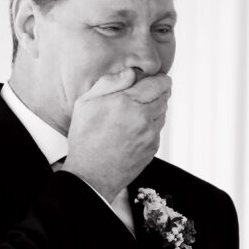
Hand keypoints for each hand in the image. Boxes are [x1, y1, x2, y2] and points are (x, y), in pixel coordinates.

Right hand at [64, 69, 171, 200]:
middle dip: (157, 91)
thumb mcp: (86, 103)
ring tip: (136, 111)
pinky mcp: (153, 148)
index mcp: (128, 102)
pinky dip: (151, 125)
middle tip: (146, 91)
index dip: (158, 78)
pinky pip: (157, 130)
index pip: (158, 83)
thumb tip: (130, 72)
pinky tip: (134, 129)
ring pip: (162, 113)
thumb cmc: (84, 138)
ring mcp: (150, 135)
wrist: (91, 175)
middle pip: (164, 96)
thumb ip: (109, 83)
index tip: (153, 78)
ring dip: (154, 108)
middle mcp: (143, 117)